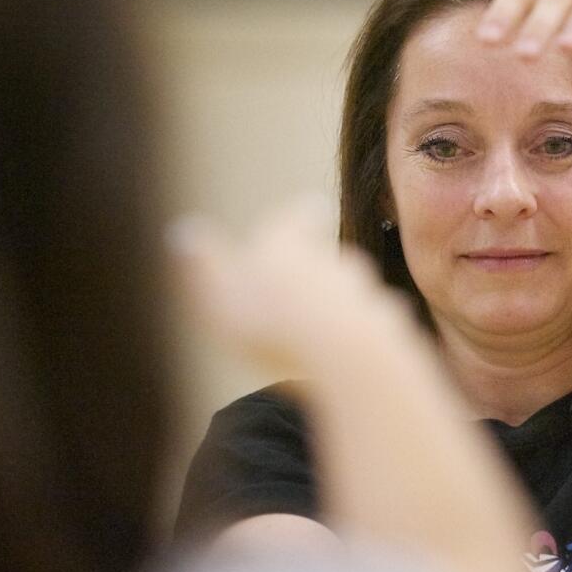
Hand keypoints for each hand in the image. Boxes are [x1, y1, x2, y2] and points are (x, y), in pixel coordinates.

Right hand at [169, 197, 424, 384]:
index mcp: (290, 243)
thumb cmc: (272, 326)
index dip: (300, 217)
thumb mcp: (216, 295)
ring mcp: (365, 291)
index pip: (300, 216)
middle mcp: (334, 258)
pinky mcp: (389, 324)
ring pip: (354, 290)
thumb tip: (182, 233)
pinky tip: (345, 355)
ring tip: (318, 329)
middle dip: (317, 268)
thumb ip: (200, 264)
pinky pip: (373, 325)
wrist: (345, 359)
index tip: (310, 212)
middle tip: (299, 285)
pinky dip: (360, 334)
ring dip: (340, 303)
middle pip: (329, 255)